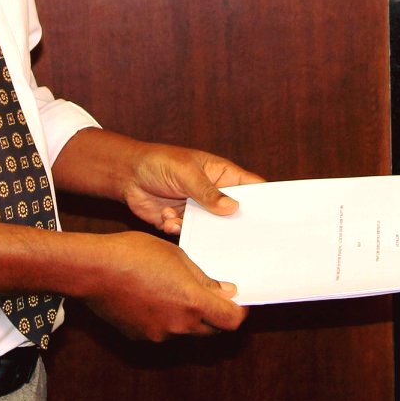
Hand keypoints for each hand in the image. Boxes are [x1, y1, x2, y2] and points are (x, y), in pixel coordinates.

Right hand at [83, 231, 246, 341]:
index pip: (231, 320)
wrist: (93, 269)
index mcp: (192, 303)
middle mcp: (179, 325)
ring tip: (173, 289)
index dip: (238, 311)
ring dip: (189, 316)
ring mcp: (159, 334)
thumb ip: (204, 279)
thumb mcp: (177, 256)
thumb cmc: (134, 254)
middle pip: (212, 329)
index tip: (237, 301)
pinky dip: (166, 319)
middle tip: (209, 293)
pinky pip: (163, 331)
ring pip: (186, 331)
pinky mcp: (141, 337)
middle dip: (215, 314)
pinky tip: (153, 297)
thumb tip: (226, 292)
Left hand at [122, 143, 264, 234]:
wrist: (128, 174)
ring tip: (193, 228)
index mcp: (222, 175)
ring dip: (202, 231)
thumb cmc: (159, 162)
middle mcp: (214, 194)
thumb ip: (207, 191)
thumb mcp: (186, 173)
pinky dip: (178, 230)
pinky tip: (167, 218)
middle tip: (239, 238)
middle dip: (234, 225)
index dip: (264, 201)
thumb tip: (232, 208)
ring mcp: (198, 210)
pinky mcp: (182, 223)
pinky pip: (189, 235)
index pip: (251, 188)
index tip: (272, 218)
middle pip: (235, 214)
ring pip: (212, 229)